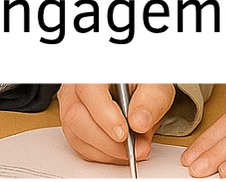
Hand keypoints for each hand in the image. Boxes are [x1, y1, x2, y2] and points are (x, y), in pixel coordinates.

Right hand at [59, 83, 175, 163]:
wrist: (136, 86)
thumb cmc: (141, 81)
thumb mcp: (155, 85)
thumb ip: (150, 101)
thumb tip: (139, 123)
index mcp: (94, 71)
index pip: (90, 91)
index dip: (105, 116)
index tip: (124, 134)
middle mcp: (75, 87)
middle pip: (77, 117)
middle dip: (109, 142)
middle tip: (136, 148)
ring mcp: (70, 106)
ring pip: (76, 135)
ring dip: (107, 151)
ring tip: (133, 149)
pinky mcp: (73, 124)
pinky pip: (80, 145)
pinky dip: (102, 154)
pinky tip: (120, 150)